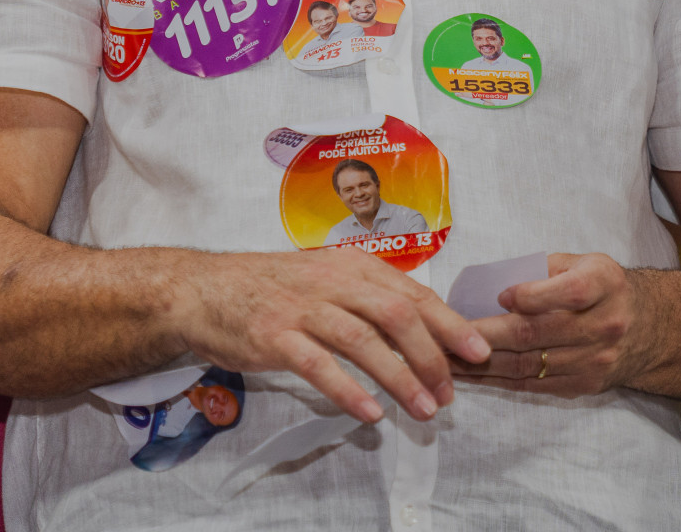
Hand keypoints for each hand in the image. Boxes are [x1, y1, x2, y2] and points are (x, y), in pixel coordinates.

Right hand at [174, 249, 490, 424]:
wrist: (203, 289)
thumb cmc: (273, 289)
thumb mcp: (328, 279)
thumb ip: (370, 300)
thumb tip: (423, 330)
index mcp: (354, 267)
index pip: (413, 294)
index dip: (449, 324)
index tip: (477, 352)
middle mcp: (333, 281)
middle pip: (397, 315)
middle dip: (432, 355)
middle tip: (451, 391)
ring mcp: (303, 307)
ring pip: (363, 340)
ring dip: (399, 377)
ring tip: (423, 409)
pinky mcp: (273, 335)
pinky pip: (318, 364)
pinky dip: (348, 389)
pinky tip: (370, 413)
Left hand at [450, 252, 653, 396]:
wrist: (650, 329)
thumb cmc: (606, 289)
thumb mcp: (587, 263)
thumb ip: (547, 269)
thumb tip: (496, 286)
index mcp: (605, 284)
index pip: (567, 293)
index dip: (531, 296)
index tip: (499, 296)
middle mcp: (604, 324)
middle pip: (537, 333)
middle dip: (486, 336)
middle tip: (447, 335)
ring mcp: (595, 360)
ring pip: (528, 364)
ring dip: (483, 364)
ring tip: (448, 360)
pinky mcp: (584, 385)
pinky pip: (534, 385)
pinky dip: (499, 381)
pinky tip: (473, 375)